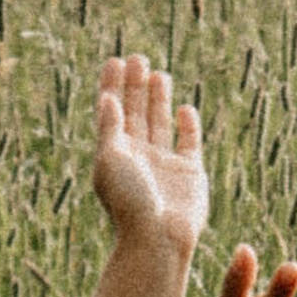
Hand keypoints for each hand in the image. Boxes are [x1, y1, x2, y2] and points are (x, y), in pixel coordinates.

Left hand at [91, 54, 208, 266]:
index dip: (111, 86)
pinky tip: (183, 108)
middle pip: (135, 112)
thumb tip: (106, 98)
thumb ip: (110, 128)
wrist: (158, 239)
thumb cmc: (129, 202)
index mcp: (115, 153)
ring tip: (157, 73)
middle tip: (136, 57)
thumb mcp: (110, 160)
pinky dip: (186, 125)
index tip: (113, 61)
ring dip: (157, 98)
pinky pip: (188, 142)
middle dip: (135, 85)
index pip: (111, 112)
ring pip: (159, 123)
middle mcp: (138, 157)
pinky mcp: (189, 173)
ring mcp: (164, 164)